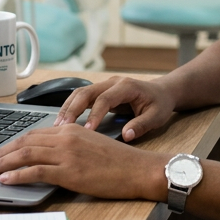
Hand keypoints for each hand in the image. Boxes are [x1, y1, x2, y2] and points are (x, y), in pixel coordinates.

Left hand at [0, 125, 166, 200]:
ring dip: (3, 163)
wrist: (138, 169)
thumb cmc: (119, 162)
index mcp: (70, 129)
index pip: (32, 134)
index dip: (12, 144)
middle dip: (1, 153)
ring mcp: (67, 153)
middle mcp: (66, 137)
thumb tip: (47, 158)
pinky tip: (6, 179)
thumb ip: (69, 147)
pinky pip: (36, 171)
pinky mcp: (70, 171)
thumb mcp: (91, 145)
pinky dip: (17, 175)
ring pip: (25, 155)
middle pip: (24, 142)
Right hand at [55, 76, 176, 141]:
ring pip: (80, 93)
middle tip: (62, 128)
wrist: (162, 92)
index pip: (105, 99)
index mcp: (126, 86)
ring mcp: (105, 86)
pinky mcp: (100, 92)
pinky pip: (81, 98)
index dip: (94, 114)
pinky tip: (64, 122)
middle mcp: (112, 83)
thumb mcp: (157, 116)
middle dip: (72, 109)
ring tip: (58, 126)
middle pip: (86, 92)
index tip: (86, 131)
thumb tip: (125, 136)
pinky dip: (71, 108)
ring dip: (67, 108)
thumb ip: (141, 125)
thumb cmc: (159, 104)